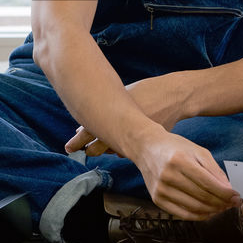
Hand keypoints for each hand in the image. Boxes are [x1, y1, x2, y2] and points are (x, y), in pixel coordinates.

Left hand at [64, 73, 192, 157]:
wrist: (174, 96)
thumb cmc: (146, 92)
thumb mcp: (123, 96)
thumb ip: (105, 109)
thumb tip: (85, 125)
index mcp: (113, 114)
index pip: (88, 132)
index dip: (77, 142)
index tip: (68, 147)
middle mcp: (121, 128)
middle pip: (97, 147)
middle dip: (88, 149)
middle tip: (78, 150)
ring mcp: (133, 137)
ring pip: (112, 150)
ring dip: (105, 148)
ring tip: (98, 146)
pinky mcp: (144, 142)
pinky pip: (127, 150)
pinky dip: (121, 147)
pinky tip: (120, 142)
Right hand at [132, 131, 239, 219]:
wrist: (147, 148)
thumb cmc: (175, 147)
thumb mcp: (198, 151)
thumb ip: (214, 170)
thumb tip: (229, 189)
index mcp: (180, 160)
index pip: (208, 183)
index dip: (225, 193)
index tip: (237, 197)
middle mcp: (168, 176)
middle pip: (202, 197)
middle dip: (221, 203)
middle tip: (232, 203)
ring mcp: (161, 189)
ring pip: (194, 208)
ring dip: (212, 211)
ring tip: (222, 207)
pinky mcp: (157, 199)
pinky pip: (182, 214)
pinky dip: (198, 216)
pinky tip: (208, 212)